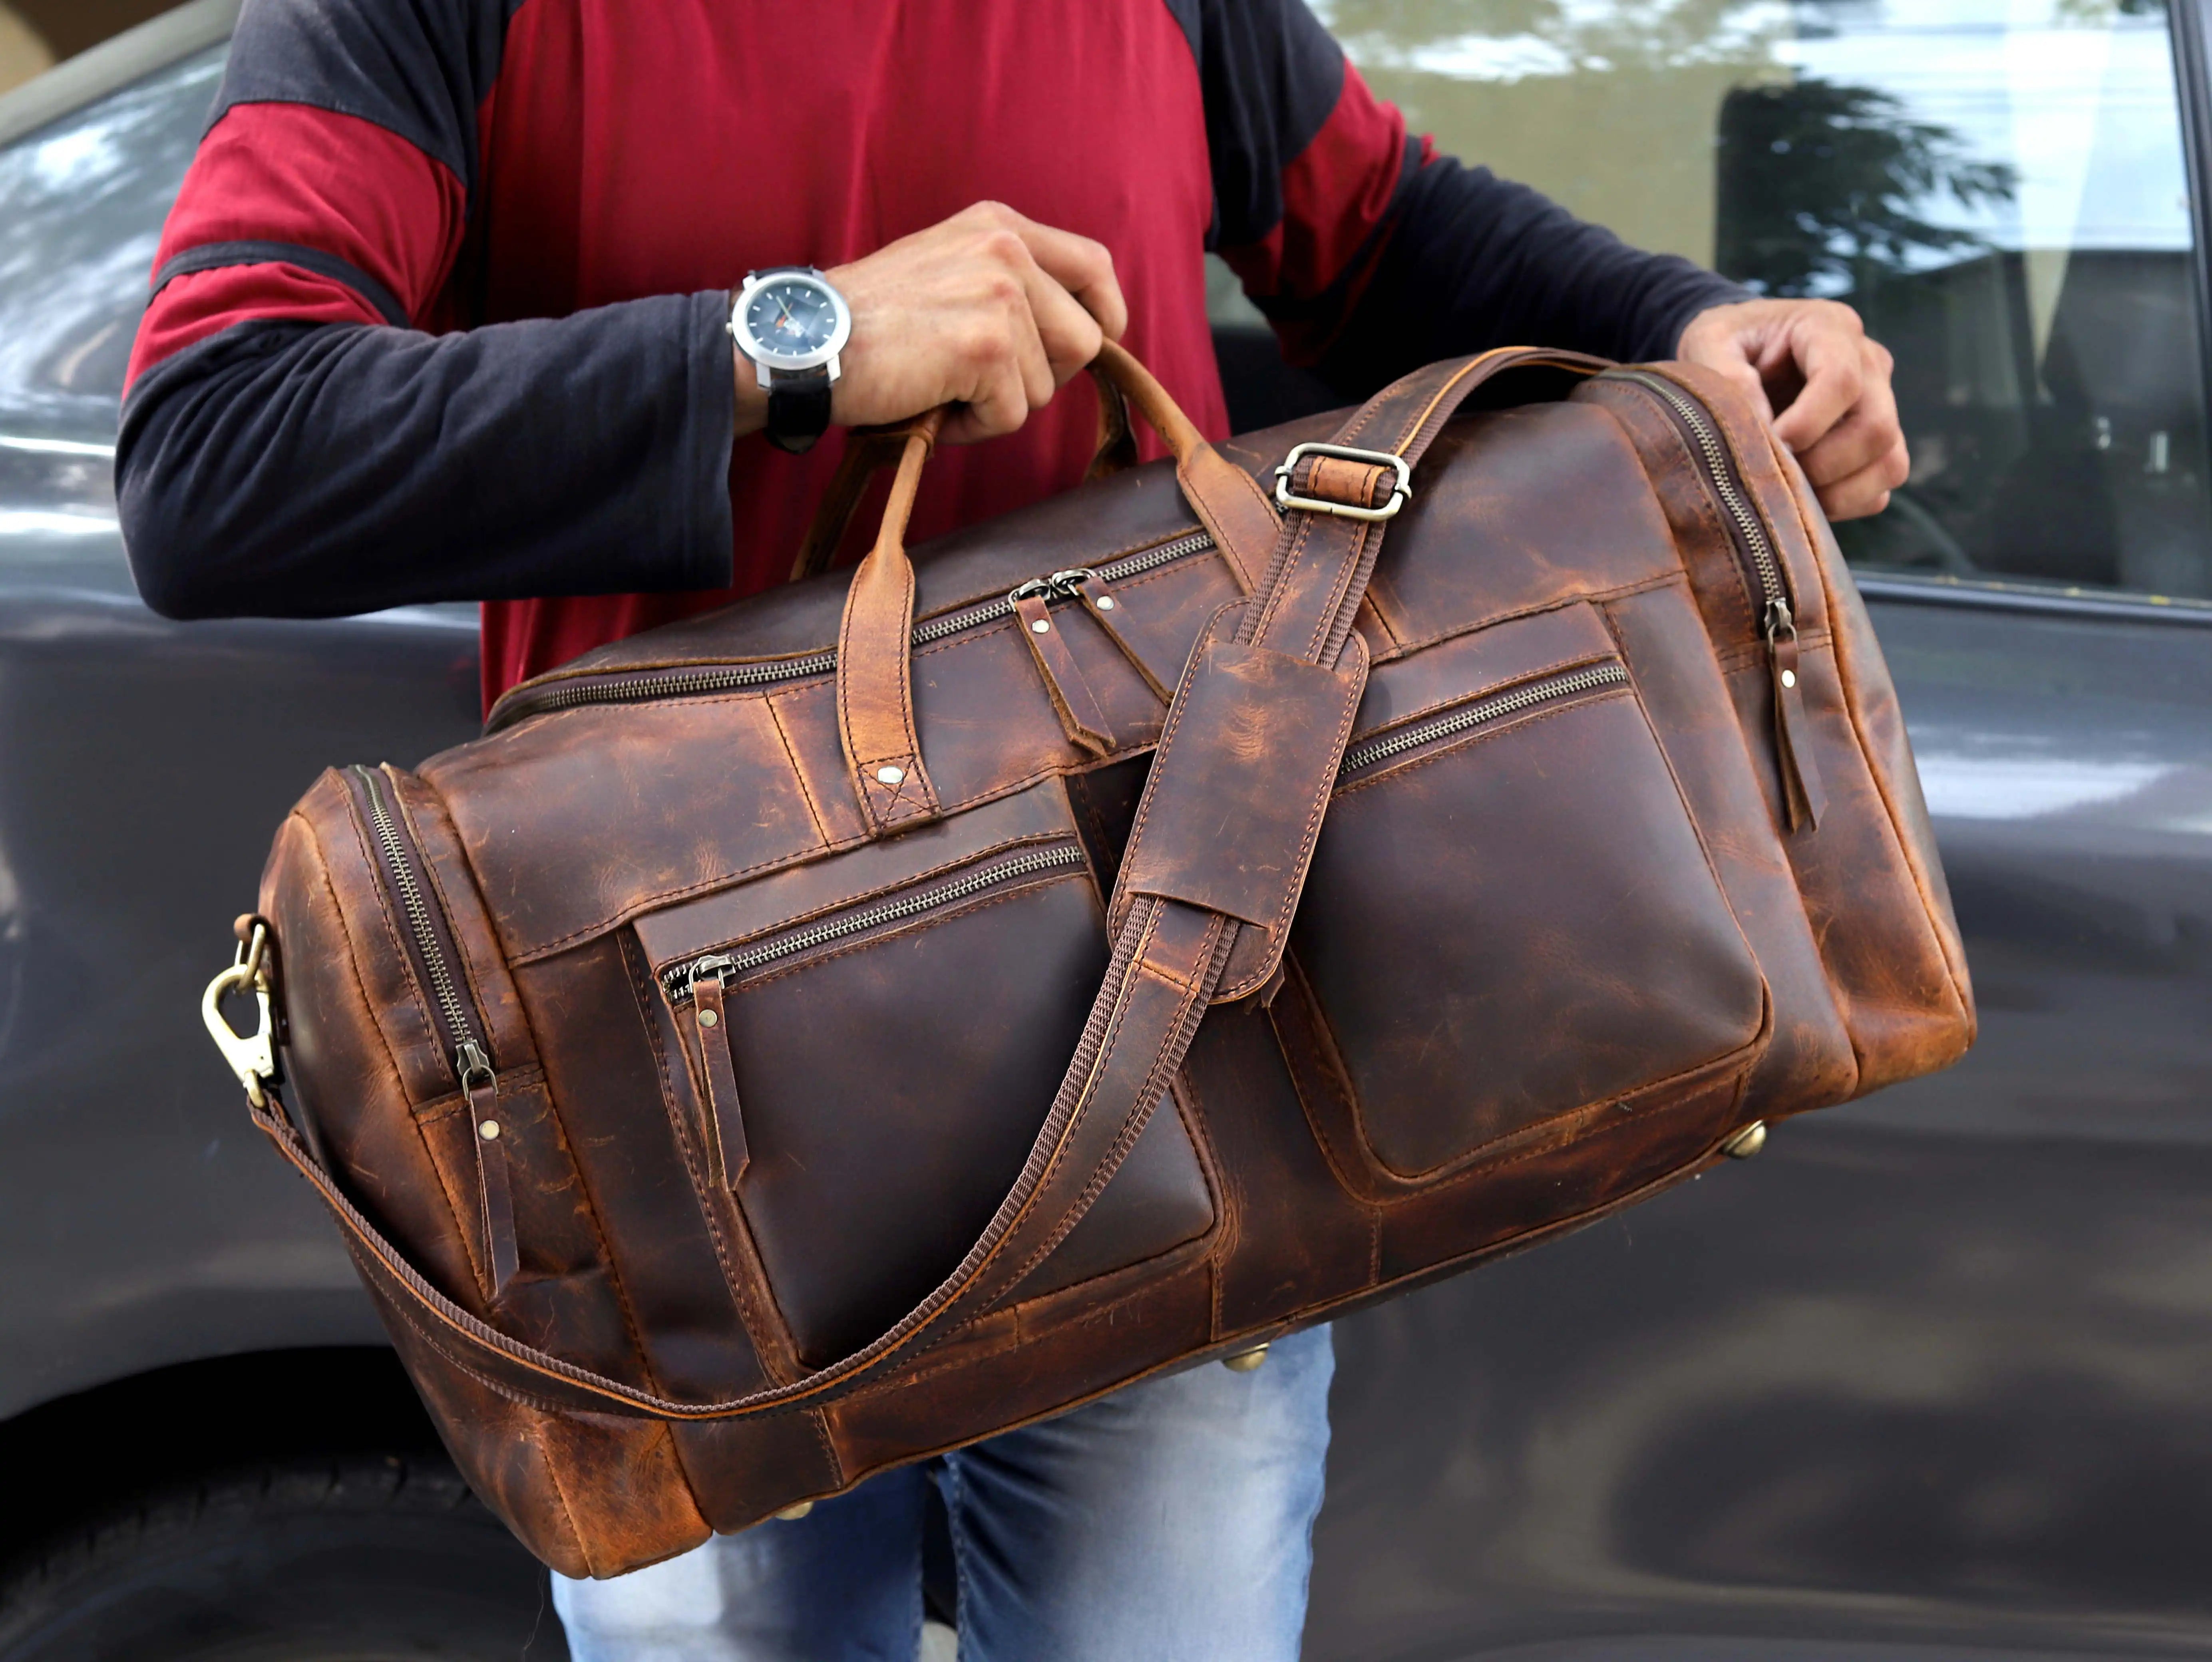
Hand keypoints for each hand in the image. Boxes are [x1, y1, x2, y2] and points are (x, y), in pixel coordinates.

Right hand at [734, 202, 1127, 446]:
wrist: (808, 341)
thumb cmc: (869, 320)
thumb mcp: (947, 269)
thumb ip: (1007, 283)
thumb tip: (1074, 333)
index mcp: (999, 226)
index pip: (1094, 266)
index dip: (1103, 317)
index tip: (1085, 348)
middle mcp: (1006, 249)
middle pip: (1084, 339)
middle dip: (1042, 376)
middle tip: (982, 380)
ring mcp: (999, 295)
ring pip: (1047, 386)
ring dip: (998, 405)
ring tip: (941, 387)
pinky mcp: (986, 345)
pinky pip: (1012, 415)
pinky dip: (973, 427)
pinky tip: (931, 403)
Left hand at [1676, 298, 1908, 520]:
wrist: (1740, 349)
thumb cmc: (1725, 343)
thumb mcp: (1709, 342)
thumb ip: (1727, 375)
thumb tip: (1761, 427)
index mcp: (1829, 328)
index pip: (1842, 380)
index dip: (1807, 423)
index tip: (1771, 444)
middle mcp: (1869, 363)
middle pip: (1876, 428)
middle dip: (1823, 465)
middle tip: (1775, 473)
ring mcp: (1882, 403)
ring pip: (1889, 463)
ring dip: (1837, 492)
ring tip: (1787, 490)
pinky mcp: (1879, 442)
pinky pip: (1881, 487)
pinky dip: (1845, 503)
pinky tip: (1803, 497)